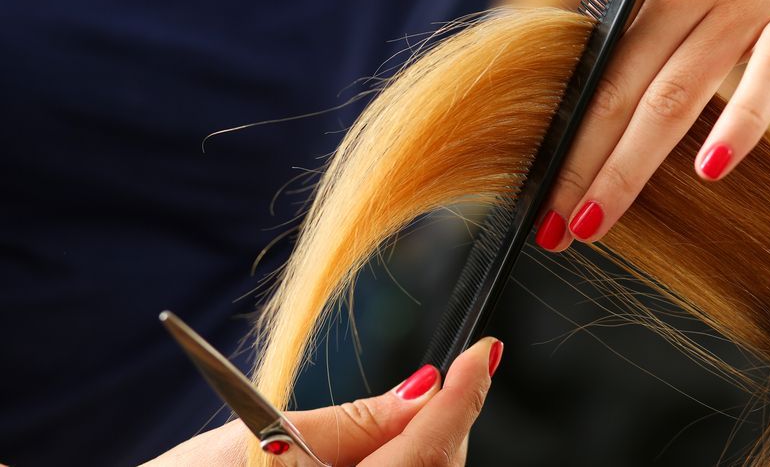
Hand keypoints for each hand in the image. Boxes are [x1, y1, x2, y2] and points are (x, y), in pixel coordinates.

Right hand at [144, 337, 501, 465]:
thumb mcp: (246, 441)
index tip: (485, 352)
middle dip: (449, 426)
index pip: (421, 456)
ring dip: (430, 452)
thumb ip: (344, 423)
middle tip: (455, 376)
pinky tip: (391, 452)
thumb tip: (420, 389)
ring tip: (415, 414)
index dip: (460, 400)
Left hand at [450, 0, 769, 249]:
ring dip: (634, 164)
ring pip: (678, 95)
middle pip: (623, 91)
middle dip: (583, 165)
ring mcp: (746, 0)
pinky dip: (743, 122)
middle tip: (554, 229)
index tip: (530, 175)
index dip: (557, 119)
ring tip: (596, 219)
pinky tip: (709, 169)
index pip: (588, 55)